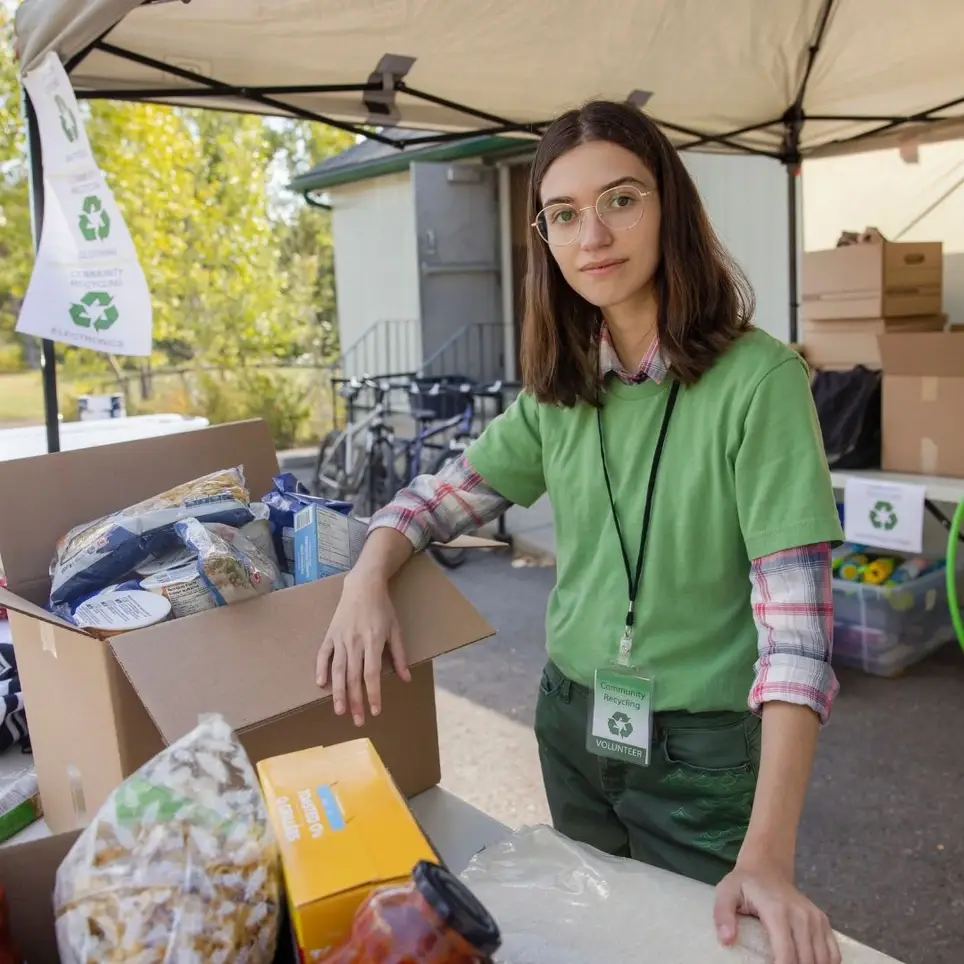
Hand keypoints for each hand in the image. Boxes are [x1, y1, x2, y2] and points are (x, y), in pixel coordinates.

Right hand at [315, 574, 410, 725]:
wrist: (363, 585)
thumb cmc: (383, 608)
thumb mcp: (396, 629)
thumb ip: (400, 655)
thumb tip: (406, 678)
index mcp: (373, 641)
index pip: (372, 674)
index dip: (373, 694)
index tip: (375, 710)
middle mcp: (355, 642)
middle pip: (354, 677)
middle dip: (356, 701)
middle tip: (357, 721)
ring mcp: (340, 638)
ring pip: (338, 670)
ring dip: (338, 692)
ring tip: (339, 710)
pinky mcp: (330, 634)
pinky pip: (323, 654)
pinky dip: (321, 668)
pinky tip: (321, 684)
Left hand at [714, 859, 840, 963]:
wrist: (766, 867)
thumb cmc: (744, 884)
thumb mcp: (725, 893)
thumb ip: (723, 915)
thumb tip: (726, 940)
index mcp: (777, 911)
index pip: (786, 954)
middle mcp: (801, 916)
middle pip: (806, 961)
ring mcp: (815, 918)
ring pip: (823, 960)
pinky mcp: (823, 921)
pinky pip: (833, 953)